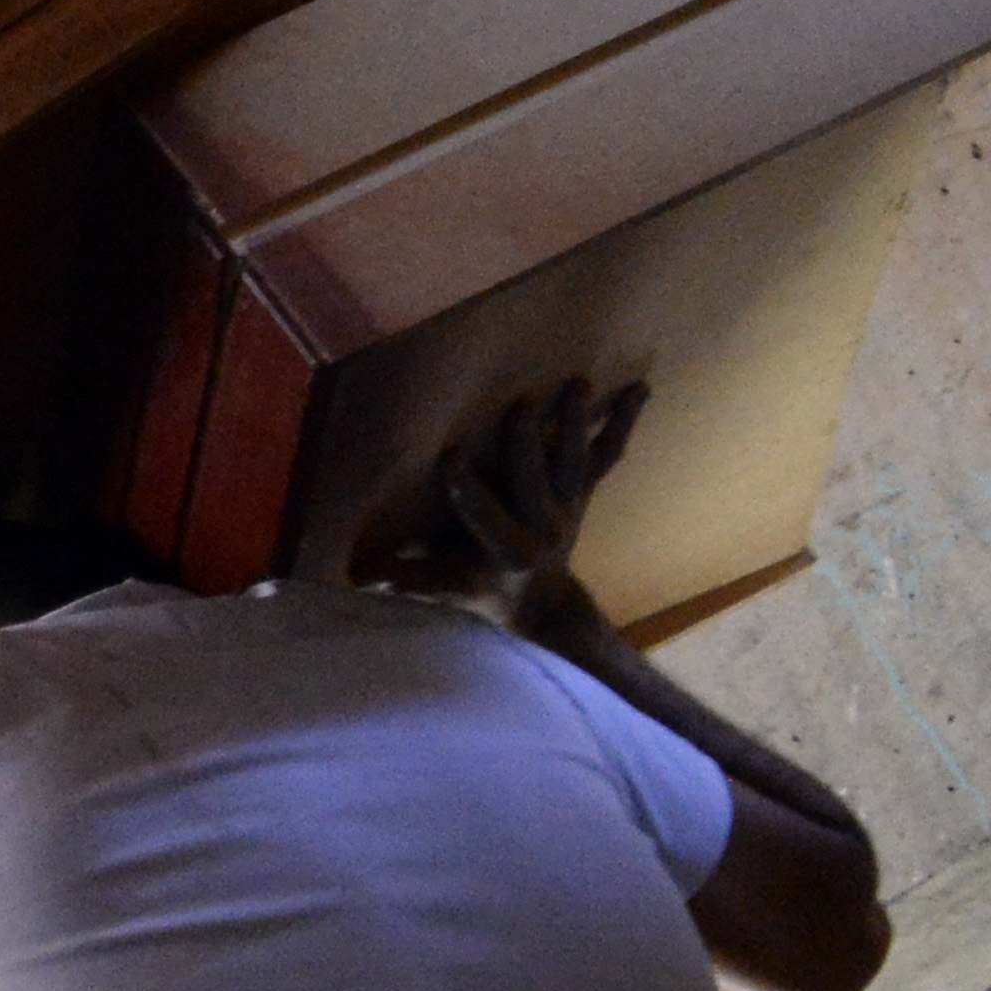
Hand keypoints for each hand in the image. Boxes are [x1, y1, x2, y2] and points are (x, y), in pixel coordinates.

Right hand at [385, 379, 646, 642]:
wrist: (541, 605)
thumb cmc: (479, 591)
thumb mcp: (442, 588)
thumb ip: (402, 579)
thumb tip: (352, 575)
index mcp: (509, 551)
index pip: (484, 514)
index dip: (467, 487)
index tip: (450, 456)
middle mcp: (546, 527)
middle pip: (535, 479)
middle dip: (527, 443)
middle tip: (521, 404)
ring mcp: (569, 506)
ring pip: (574, 460)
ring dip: (576, 422)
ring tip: (577, 384)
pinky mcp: (582, 490)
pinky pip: (605, 454)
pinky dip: (622, 422)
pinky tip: (639, 388)